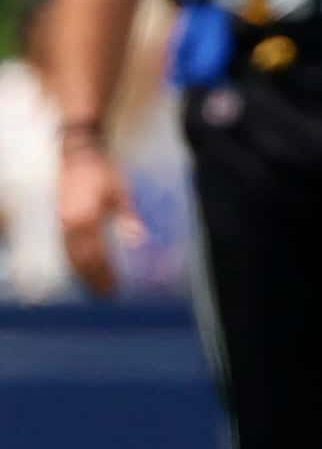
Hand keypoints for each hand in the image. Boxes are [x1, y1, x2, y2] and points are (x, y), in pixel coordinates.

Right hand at [56, 133, 144, 297]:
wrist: (76, 153)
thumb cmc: (102, 172)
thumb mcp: (120, 192)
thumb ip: (127, 218)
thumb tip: (138, 241)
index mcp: (85, 219)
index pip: (94, 256)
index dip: (103, 275)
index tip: (114, 290)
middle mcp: (67, 224)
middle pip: (79, 260)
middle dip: (93, 279)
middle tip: (107, 295)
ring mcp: (58, 222)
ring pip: (68, 255)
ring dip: (81, 273)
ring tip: (95, 287)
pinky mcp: (56, 219)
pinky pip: (63, 246)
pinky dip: (73, 260)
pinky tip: (82, 269)